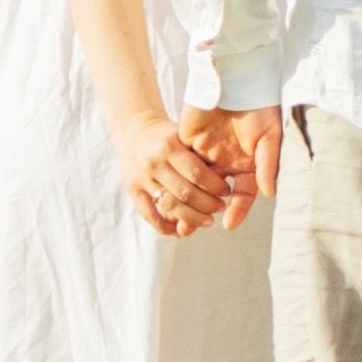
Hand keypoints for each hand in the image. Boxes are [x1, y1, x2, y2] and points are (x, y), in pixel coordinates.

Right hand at [130, 110, 229, 236]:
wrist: (134, 130)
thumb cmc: (167, 134)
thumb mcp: (184, 135)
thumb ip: (201, 153)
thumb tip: (228, 178)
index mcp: (169, 147)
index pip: (197, 174)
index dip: (215, 187)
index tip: (228, 192)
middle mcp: (154, 163)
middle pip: (186, 193)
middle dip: (208, 205)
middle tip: (221, 208)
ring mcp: (142, 178)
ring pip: (170, 206)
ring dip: (192, 219)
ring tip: (207, 221)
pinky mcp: (133, 190)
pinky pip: (149, 215)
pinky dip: (165, 227)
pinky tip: (180, 231)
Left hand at [140, 107, 276, 235]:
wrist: (235, 76)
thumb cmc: (258, 105)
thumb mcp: (270, 135)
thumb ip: (268, 164)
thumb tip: (268, 194)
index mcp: (249, 163)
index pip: (243, 193)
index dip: (237, 210)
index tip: (228, 224)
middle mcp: (228, 161)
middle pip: (216, 194)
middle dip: (205, 211)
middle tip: (193, 228)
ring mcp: (207, 152)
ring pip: (195, 183)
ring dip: (187, 201)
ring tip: (177, 219)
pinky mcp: (187, 141)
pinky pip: (181, 165)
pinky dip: (175, 180)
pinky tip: (168, 193)